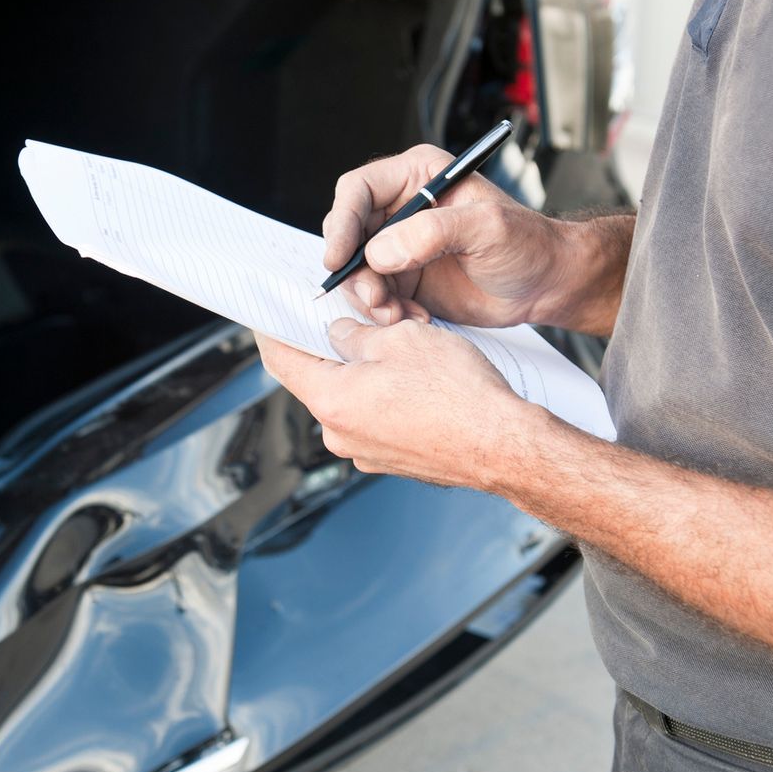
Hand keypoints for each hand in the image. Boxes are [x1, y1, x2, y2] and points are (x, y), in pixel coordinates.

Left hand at [256, 318, 535, 487]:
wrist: (505, 446)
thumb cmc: (458, 394)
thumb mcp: (400, 338)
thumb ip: (357, 334)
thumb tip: (340, 334)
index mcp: (331, 402)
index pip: (280, 360)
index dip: (272, 329)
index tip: (268, 311)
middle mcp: (340, 435)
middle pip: (318, 378)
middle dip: (333, 345)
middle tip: (356, 317)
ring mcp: (366, 452)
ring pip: (352, 397)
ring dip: (366, 370)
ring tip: (402, 348)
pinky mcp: (393, 460)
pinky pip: (376, 418)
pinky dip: (386, 395)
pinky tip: (418, 379)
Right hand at [321, 144, 620, 331]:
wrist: (547, 284)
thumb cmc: (528, 244)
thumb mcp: (488, 228)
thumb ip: (433, 232)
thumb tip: (380, 251)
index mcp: (417, 178)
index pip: (358, 191)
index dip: (341, 222)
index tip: (340, 257)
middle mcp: (402, 210)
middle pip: (349, 235)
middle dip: (355, 271)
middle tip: (375, 298)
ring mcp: (400, 247)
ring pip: (358, 272)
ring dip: (370, 299)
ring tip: (399, 316)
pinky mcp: (405, 280)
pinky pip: (376, 298)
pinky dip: (387, 314)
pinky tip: (416, 321)